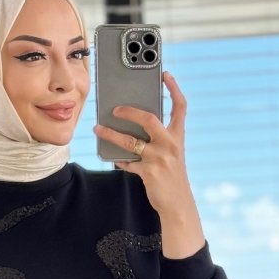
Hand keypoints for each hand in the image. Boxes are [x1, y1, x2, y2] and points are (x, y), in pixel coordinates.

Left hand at [93, 71, 193, 216]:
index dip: (174, 89)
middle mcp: (170, 144)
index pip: (180, 107)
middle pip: (148, 118)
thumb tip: (134, 127)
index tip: (166, 75)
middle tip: (115, 108)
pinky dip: (119, 159)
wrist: (178, 203)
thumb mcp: (171, 154)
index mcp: (177, 136)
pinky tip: (114, 158)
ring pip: (130, 140)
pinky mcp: (149, 172)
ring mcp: (159, 158)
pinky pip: (127, 162)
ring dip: (111, 134)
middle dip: (129, 111)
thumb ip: (158, 140)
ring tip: (98, 129)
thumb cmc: (172, 176)